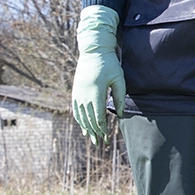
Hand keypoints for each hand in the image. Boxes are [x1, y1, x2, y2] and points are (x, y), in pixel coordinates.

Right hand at [72, 5, 126, 143]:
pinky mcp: (75, 91)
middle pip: (89, 119)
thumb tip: (119, 114)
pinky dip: (79, 119)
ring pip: (81, 116)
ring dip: (86, 128)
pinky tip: (83, 126)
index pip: (98, 116)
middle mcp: (84, 94)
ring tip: (92, 138)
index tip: (106, 138)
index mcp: (96, 92)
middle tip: (100, 143)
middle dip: (95, 132)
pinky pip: (76, 109)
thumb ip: (120, 97)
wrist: (93, 51)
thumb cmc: (110, 64)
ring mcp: (78, 93)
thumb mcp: (119, 79)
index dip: (102, 129)